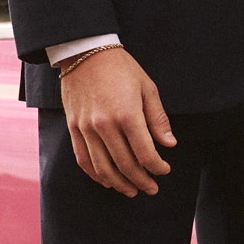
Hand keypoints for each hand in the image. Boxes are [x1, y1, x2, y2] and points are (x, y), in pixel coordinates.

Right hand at [60, 48, 175, 196]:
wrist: (85, 52)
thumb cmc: (122, 68)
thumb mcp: (147, 88)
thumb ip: (158, 119)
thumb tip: (169, 145)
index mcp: (127, 115)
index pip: (145, 153)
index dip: (157, 167)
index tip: (164, 170)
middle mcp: (105, 125)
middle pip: (125, 165)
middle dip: (142, 181)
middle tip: (151, 188)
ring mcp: (86, 128)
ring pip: (103, 168)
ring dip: (119, 184)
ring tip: (131, 190)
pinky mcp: (74, 128)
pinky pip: (83, 159)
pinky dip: (96, 174)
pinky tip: (107, 181)